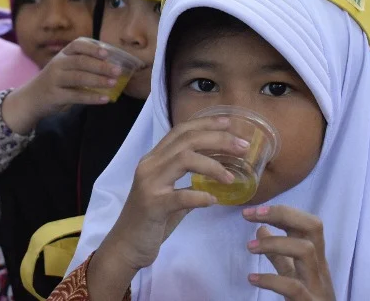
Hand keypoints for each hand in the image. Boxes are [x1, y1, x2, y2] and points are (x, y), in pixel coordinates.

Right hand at [1, 39, 120, 134]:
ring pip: (79, 78)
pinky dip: (92, 97)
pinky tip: (105, 99)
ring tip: (113, 83)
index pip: (77, 45)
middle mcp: (57, 64)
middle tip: (117, 71)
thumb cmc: (55, 81)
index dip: (92, 48)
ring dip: (98, 80)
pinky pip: (76, 96)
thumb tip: (111, 64)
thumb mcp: (64, 67)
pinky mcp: (55, 96)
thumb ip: (82, 63)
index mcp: (62, 55)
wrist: (31, 98)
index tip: (106, 53)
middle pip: (81, 62)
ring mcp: (55, 80)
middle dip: (101, 66)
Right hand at [99, 116, 249, 270]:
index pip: (181, 131)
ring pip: (184, 159)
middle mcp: (150, 165)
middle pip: (187, 140)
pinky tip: (213, 201)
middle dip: (218, 139)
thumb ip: (187, 185)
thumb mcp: (169, 196)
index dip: (206, 123)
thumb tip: (214, 182)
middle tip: (244, 147)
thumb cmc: (149, 221)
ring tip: (231, 177)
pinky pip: (180, 196)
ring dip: (213, 165)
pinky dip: (199, 197)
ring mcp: (149, 184)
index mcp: (154, 159)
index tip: (230, 122)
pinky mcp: (152, 205)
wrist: (125, 246)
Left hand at [244, 205, 334, 300]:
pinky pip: (293, 287)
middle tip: (249, 215)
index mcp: (316, 258)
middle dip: (282, 214)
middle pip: (312, 227)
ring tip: (249, 248)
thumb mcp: (293, 276)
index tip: (252, 211)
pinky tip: (253, 278)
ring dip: (274, 243)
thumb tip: (261, 228)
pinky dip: (270, 279)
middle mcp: (320, 268)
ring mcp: (317, 286)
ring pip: (306, 251)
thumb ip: (279, 255)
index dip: (282, 211)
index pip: (309, 223)